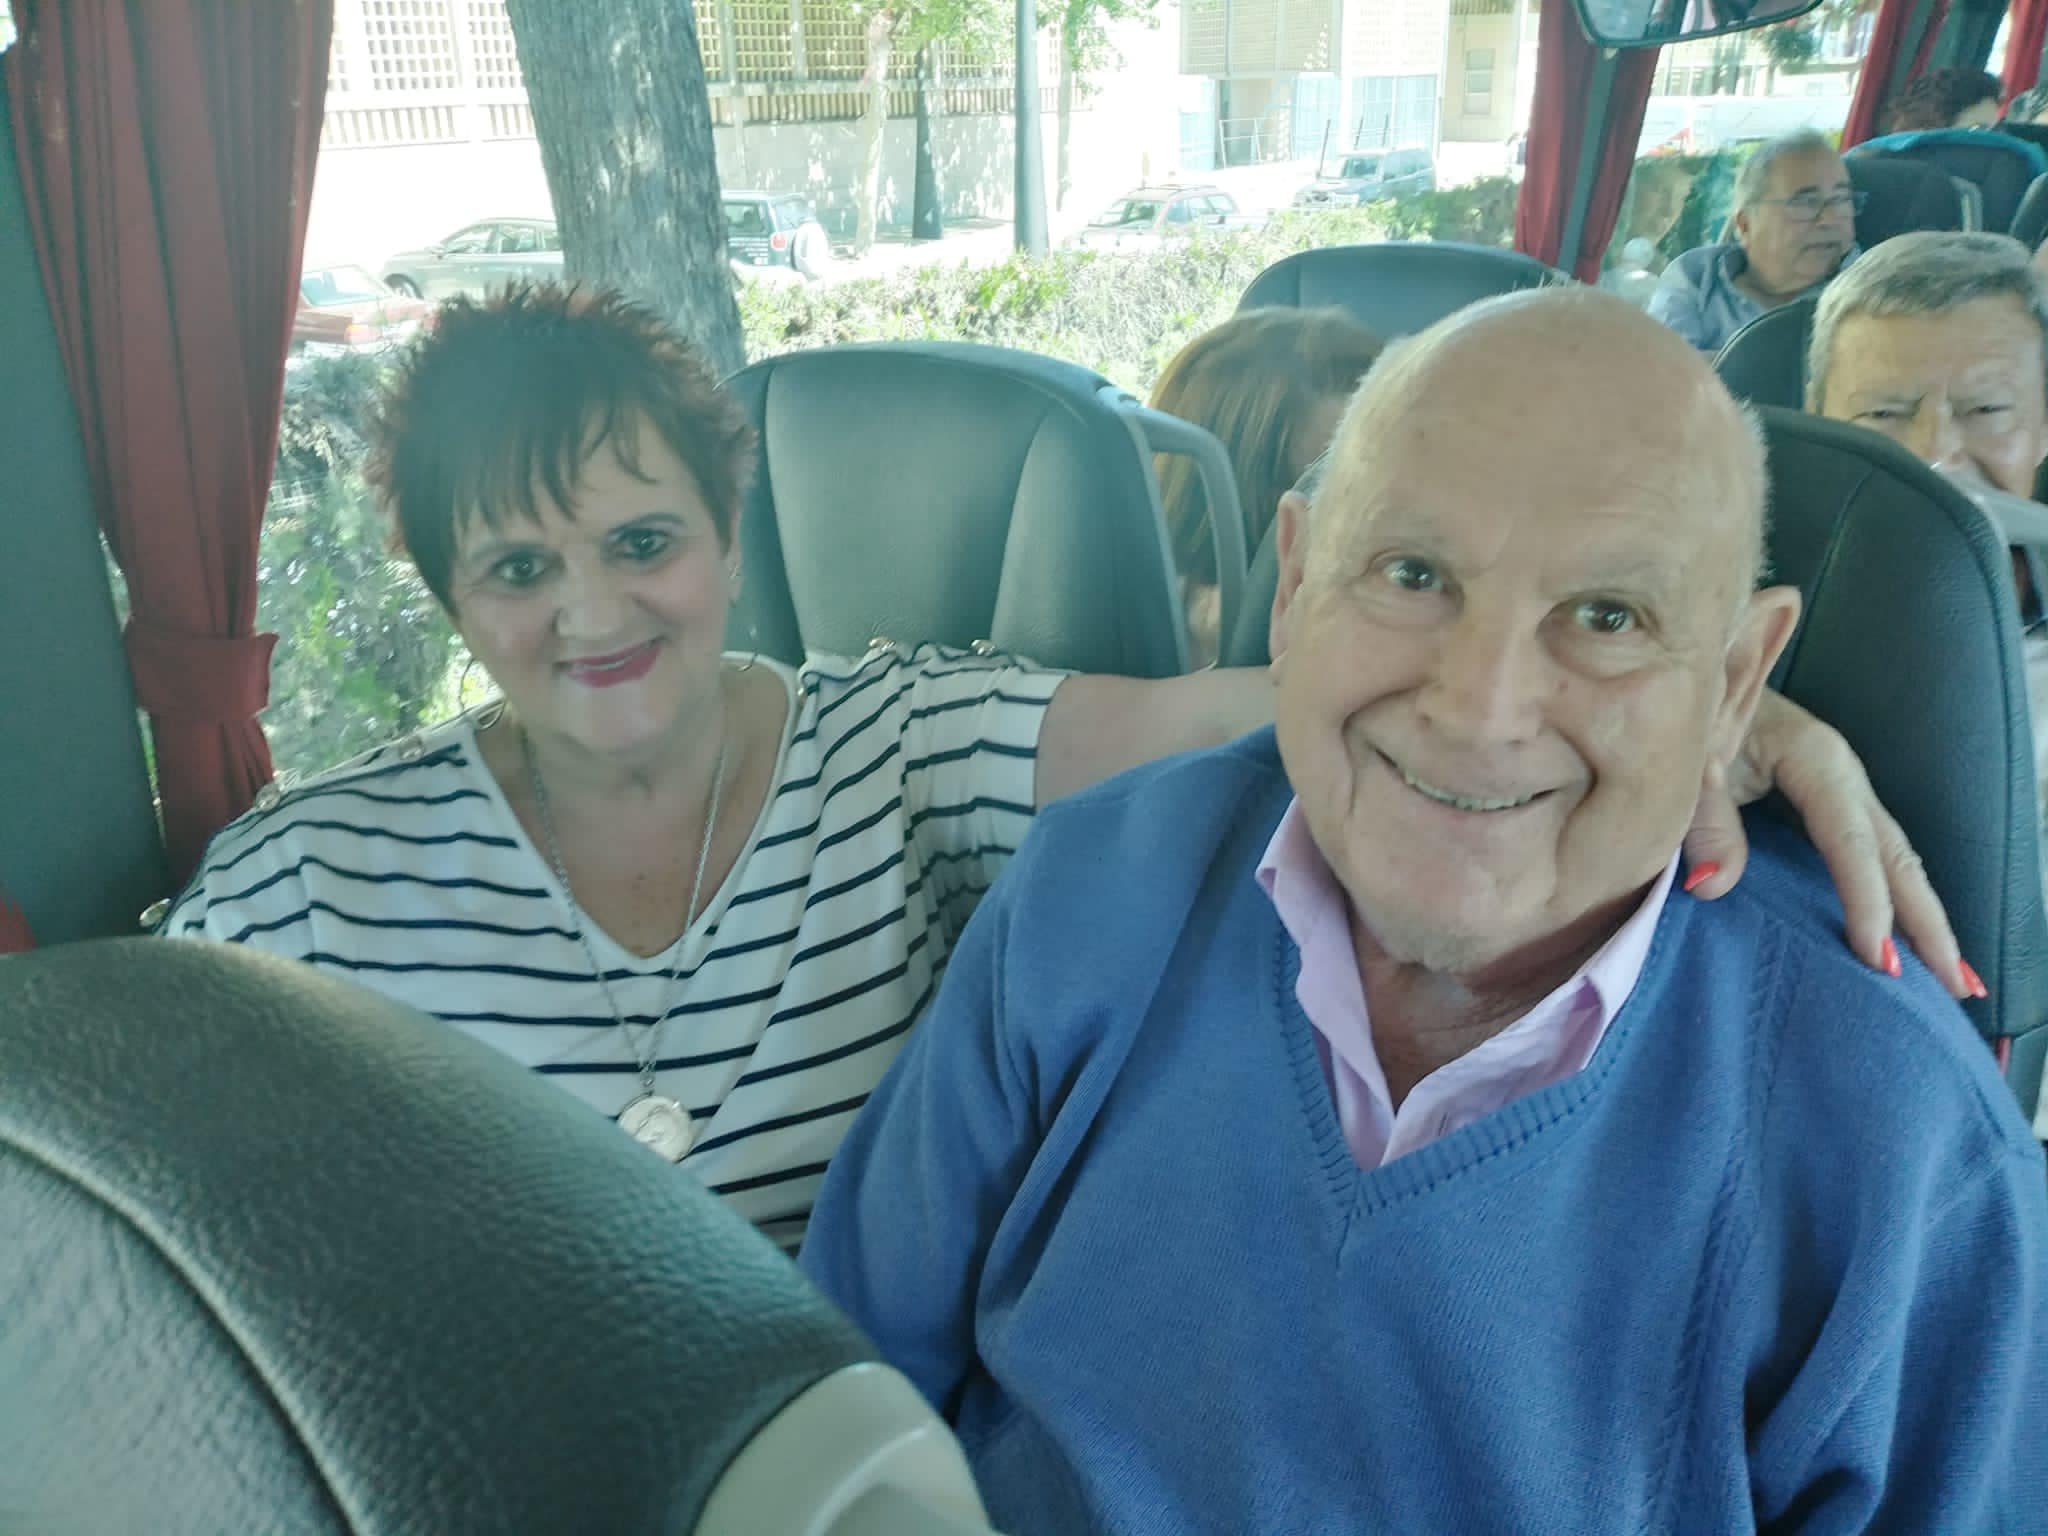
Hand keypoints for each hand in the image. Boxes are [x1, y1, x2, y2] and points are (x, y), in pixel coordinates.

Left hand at [1680, 690, 1980, 1000]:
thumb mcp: (1689, 762)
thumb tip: (1714, 888)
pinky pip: (1872, 855)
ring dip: (1925, 916)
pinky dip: (1896, 896)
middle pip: (1897, 854)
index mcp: (1815, 759)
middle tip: (1957, 986)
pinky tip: (1907, 937)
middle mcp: (1843, 774)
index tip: (1877, 959)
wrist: (1693, 674)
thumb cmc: (1691, 713)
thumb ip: (1703, 820)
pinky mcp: (1828, 801)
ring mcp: (1842, 787)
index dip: (1868, 901)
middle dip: (1928, 922)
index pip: (1852, 841)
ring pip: (1895, 857)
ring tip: (1955, 979)